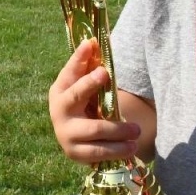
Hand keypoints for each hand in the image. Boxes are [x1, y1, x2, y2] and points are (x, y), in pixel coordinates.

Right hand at [48, 38, 140, 164]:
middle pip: (76, 95)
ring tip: (137, 130)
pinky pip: (98, 153)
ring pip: (94, 129)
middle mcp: (58, 110)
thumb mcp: (83, 86)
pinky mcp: (75, 154)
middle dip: (91, 85)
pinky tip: (131, 148)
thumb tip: (93, 41)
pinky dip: (117, 151)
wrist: (74, 137)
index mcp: (60, 89)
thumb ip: (87, 67)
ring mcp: (65, 134)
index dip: (79, 59)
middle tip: (107, 73)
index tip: (92, 46)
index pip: (70, 71)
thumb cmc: (83, 104)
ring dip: (118, 130)